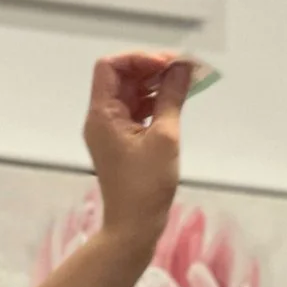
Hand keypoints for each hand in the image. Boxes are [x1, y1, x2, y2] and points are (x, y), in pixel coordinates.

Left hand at [82, 51, 188, 245]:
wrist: (133, 227)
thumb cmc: (146, 186)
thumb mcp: (164, 137)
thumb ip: (172, 97)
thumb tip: (182, 68)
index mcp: (102, 114)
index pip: (110, 67)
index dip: (138, 59)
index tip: (168, 64)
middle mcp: (101, 118)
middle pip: (121, 77)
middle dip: (151, 68)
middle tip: (183, 68)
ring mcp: (111, 130)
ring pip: (131, 93)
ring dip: (155, 84)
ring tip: (185, 82)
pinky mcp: (122, 141)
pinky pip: (136, 110)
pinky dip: (154, 102)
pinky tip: (175, 101)